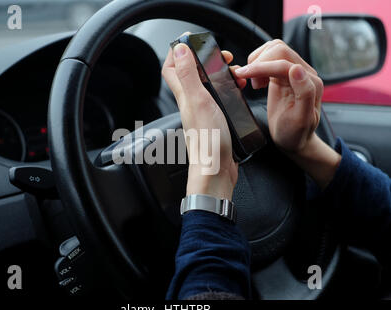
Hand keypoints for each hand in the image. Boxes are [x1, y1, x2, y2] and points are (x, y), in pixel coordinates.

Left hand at [162, 42, 243, 199]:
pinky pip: (218, 99)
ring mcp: (202, 112)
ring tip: (233, 73)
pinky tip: (236, 92)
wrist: (216, 171)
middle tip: (221, 56)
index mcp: (185, 96)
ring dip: (218, 74)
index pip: (171, 67)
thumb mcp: (199, 101)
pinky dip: (227, 90)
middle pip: (189, 74)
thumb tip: (180, 50)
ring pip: (206, 85)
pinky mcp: (215, 120)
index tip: (192, 40)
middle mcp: (191, 102)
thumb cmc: (208, 141)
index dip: (178, 51)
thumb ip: (188, 76)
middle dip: (203, 59)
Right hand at [232, 40, 340, 187]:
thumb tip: (297, 68)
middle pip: (279, 50)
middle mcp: (304, 73)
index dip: (261, 66)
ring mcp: (293, 72)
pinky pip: (270, 57)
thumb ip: (304, 92)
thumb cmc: (295, 133)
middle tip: (248, 80)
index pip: (284, 63)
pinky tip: (256, 80)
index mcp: (310, 82)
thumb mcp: (301, 119)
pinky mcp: (283, 74)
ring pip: (274, 49)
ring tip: (254, 81)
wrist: (293, 140)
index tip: (243, 74)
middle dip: (259, 62)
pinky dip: (258, 63)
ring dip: (258, 61)